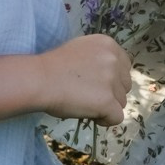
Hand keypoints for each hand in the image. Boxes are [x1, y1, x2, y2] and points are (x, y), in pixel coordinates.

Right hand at [0, 33, 132, 125]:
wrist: (40, 79)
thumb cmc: (52, 66)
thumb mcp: (80, 51)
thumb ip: (98, 59)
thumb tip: (109, 78)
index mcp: (108, 44)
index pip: (124, 67)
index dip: (112, 80)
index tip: (95, 84)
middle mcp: (114, 59)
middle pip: (125, 86)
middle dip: (111, 94)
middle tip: (87, 95)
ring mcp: (112, 80)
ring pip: (121, 102)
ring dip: (106, 107)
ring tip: (84, 103)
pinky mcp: (108, 100)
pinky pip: (117, 118)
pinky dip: (104, 120)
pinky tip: (88, 114)